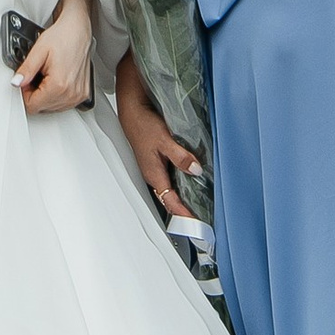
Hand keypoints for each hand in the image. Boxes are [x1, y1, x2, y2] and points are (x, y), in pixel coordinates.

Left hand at [15, 0, 93, 115]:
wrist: (78, 30)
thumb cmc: (62, 36)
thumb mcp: (38, 51)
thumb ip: (26, 70)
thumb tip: (15, 83)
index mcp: (59, 85)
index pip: (33, 106)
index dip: (24, 94)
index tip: (26, 80)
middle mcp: (71, 93)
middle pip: (42, 108)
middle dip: (35, 94)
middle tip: (36, 75)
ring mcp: (79, 95)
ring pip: (53, 108)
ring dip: (46, 96)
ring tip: (47, 75)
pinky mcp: (83, 94)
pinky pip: (64, 104)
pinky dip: (57, 95)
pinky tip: (56, 80)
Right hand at [116, 54, 198, 218]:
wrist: (132, 109)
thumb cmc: (143, 124)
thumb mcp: (165, 139)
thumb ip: (180, 156)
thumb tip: (196, 170)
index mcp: (155, 174)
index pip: (171, 202)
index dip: (184, 214)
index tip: (196, 224)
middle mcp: (155, 174)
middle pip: (171, 199)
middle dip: (186, 209)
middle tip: (203, 218)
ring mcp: (156, 168)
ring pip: (172, 188)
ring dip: (185, 196)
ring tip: (202, 203)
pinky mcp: (158, 160)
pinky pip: (172, 176)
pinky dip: (182, 182)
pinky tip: (193, 178)